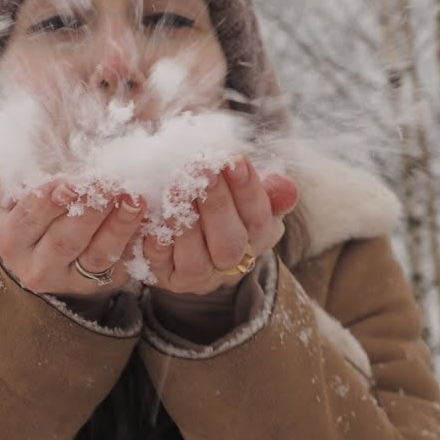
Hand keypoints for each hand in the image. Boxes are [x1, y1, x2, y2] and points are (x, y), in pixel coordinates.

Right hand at [0, 178, 146, 297]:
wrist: (36, 253)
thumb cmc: (27, 210)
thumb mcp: (12, 194)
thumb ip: (19, 176)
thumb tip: (35, 149)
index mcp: (10, 238)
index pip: (29, 217)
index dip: (49, 201)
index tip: (71, 183)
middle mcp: (36, 266)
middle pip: (65, 240)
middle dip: (90, 211)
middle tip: (110, 185)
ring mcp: (68, 280)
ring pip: (96, 256)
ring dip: (118, 226)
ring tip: (135, 200)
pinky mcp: (97, 284)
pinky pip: (119, 266)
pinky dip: (135, 243)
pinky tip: (147, 221)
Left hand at [142, 157, 297, 294]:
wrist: (187, 237)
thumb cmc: (222, 204)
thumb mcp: (247, 195)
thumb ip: (266, 189)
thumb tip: (287, 189)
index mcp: (256, 238)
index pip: (258, 218)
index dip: (247, 190)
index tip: (234, 160)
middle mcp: (230, 263)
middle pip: (229, 243)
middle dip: (216, 205)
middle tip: (202, 169)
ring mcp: (197, 275)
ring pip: (195, 261)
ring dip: (185, 224)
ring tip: (176, 188)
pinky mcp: (164, 278)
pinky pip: (159, 267)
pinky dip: (156, 245)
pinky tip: (152, 221)